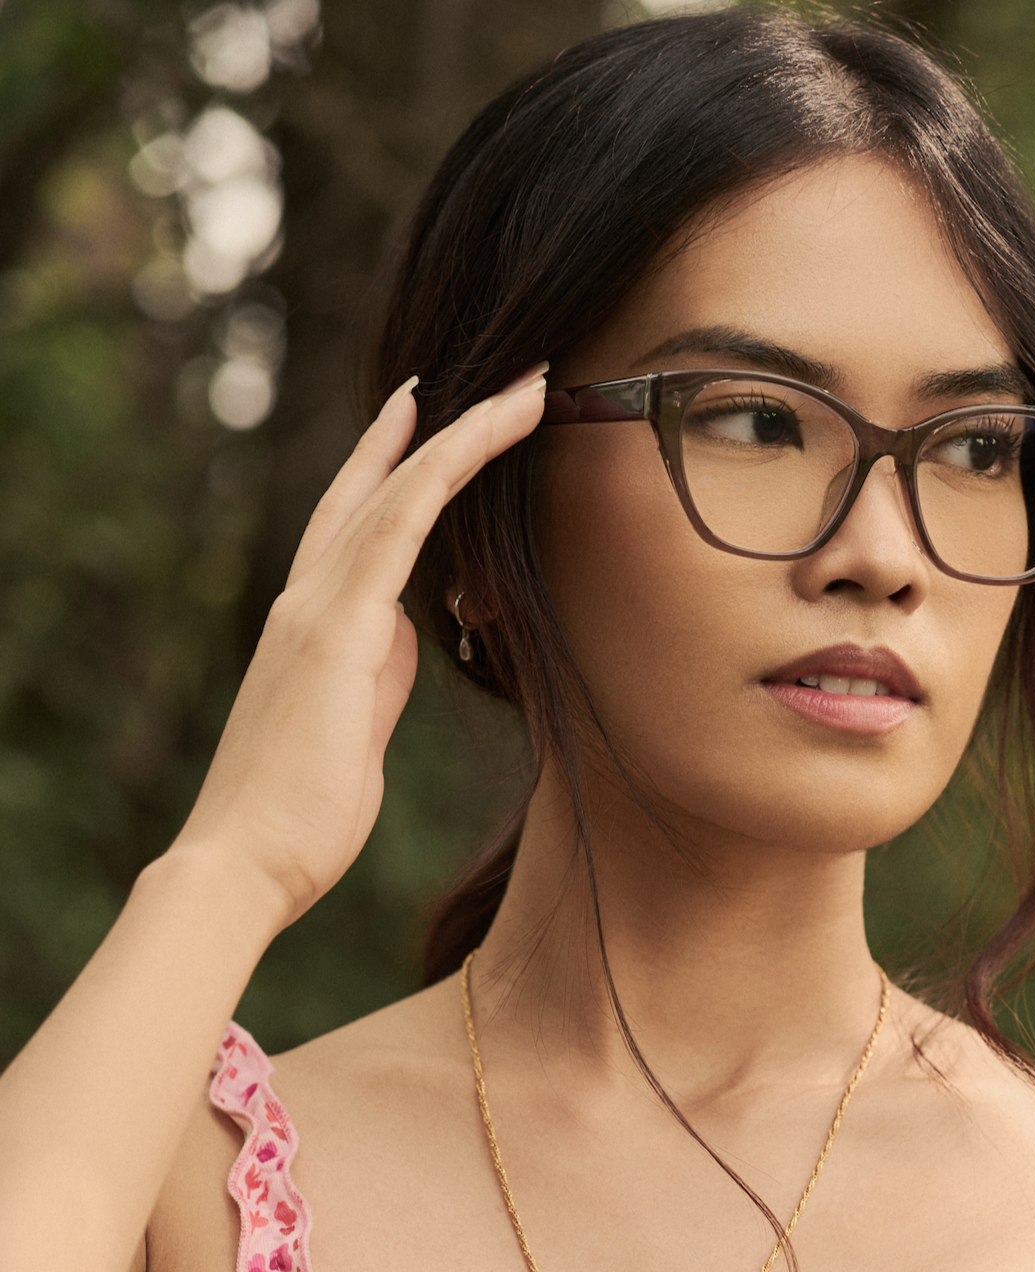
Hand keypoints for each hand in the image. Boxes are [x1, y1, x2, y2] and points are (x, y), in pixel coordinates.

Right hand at [170, 366, 547, 926]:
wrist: (247, 861)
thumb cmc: (302, 810)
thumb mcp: (356, 723)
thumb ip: (376, 666)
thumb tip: (402, 630)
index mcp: (318, 622)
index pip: (362, 521)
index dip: (399, 465)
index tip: (439, 419)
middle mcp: (310, 597)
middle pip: (382, 488)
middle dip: (443, 430)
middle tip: (505, 382)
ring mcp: (316, 607)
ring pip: (398, 492)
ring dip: (463, 436)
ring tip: (522, 391)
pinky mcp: (333, 630)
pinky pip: (396, 530)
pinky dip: (438, 476)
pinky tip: (476, 434)